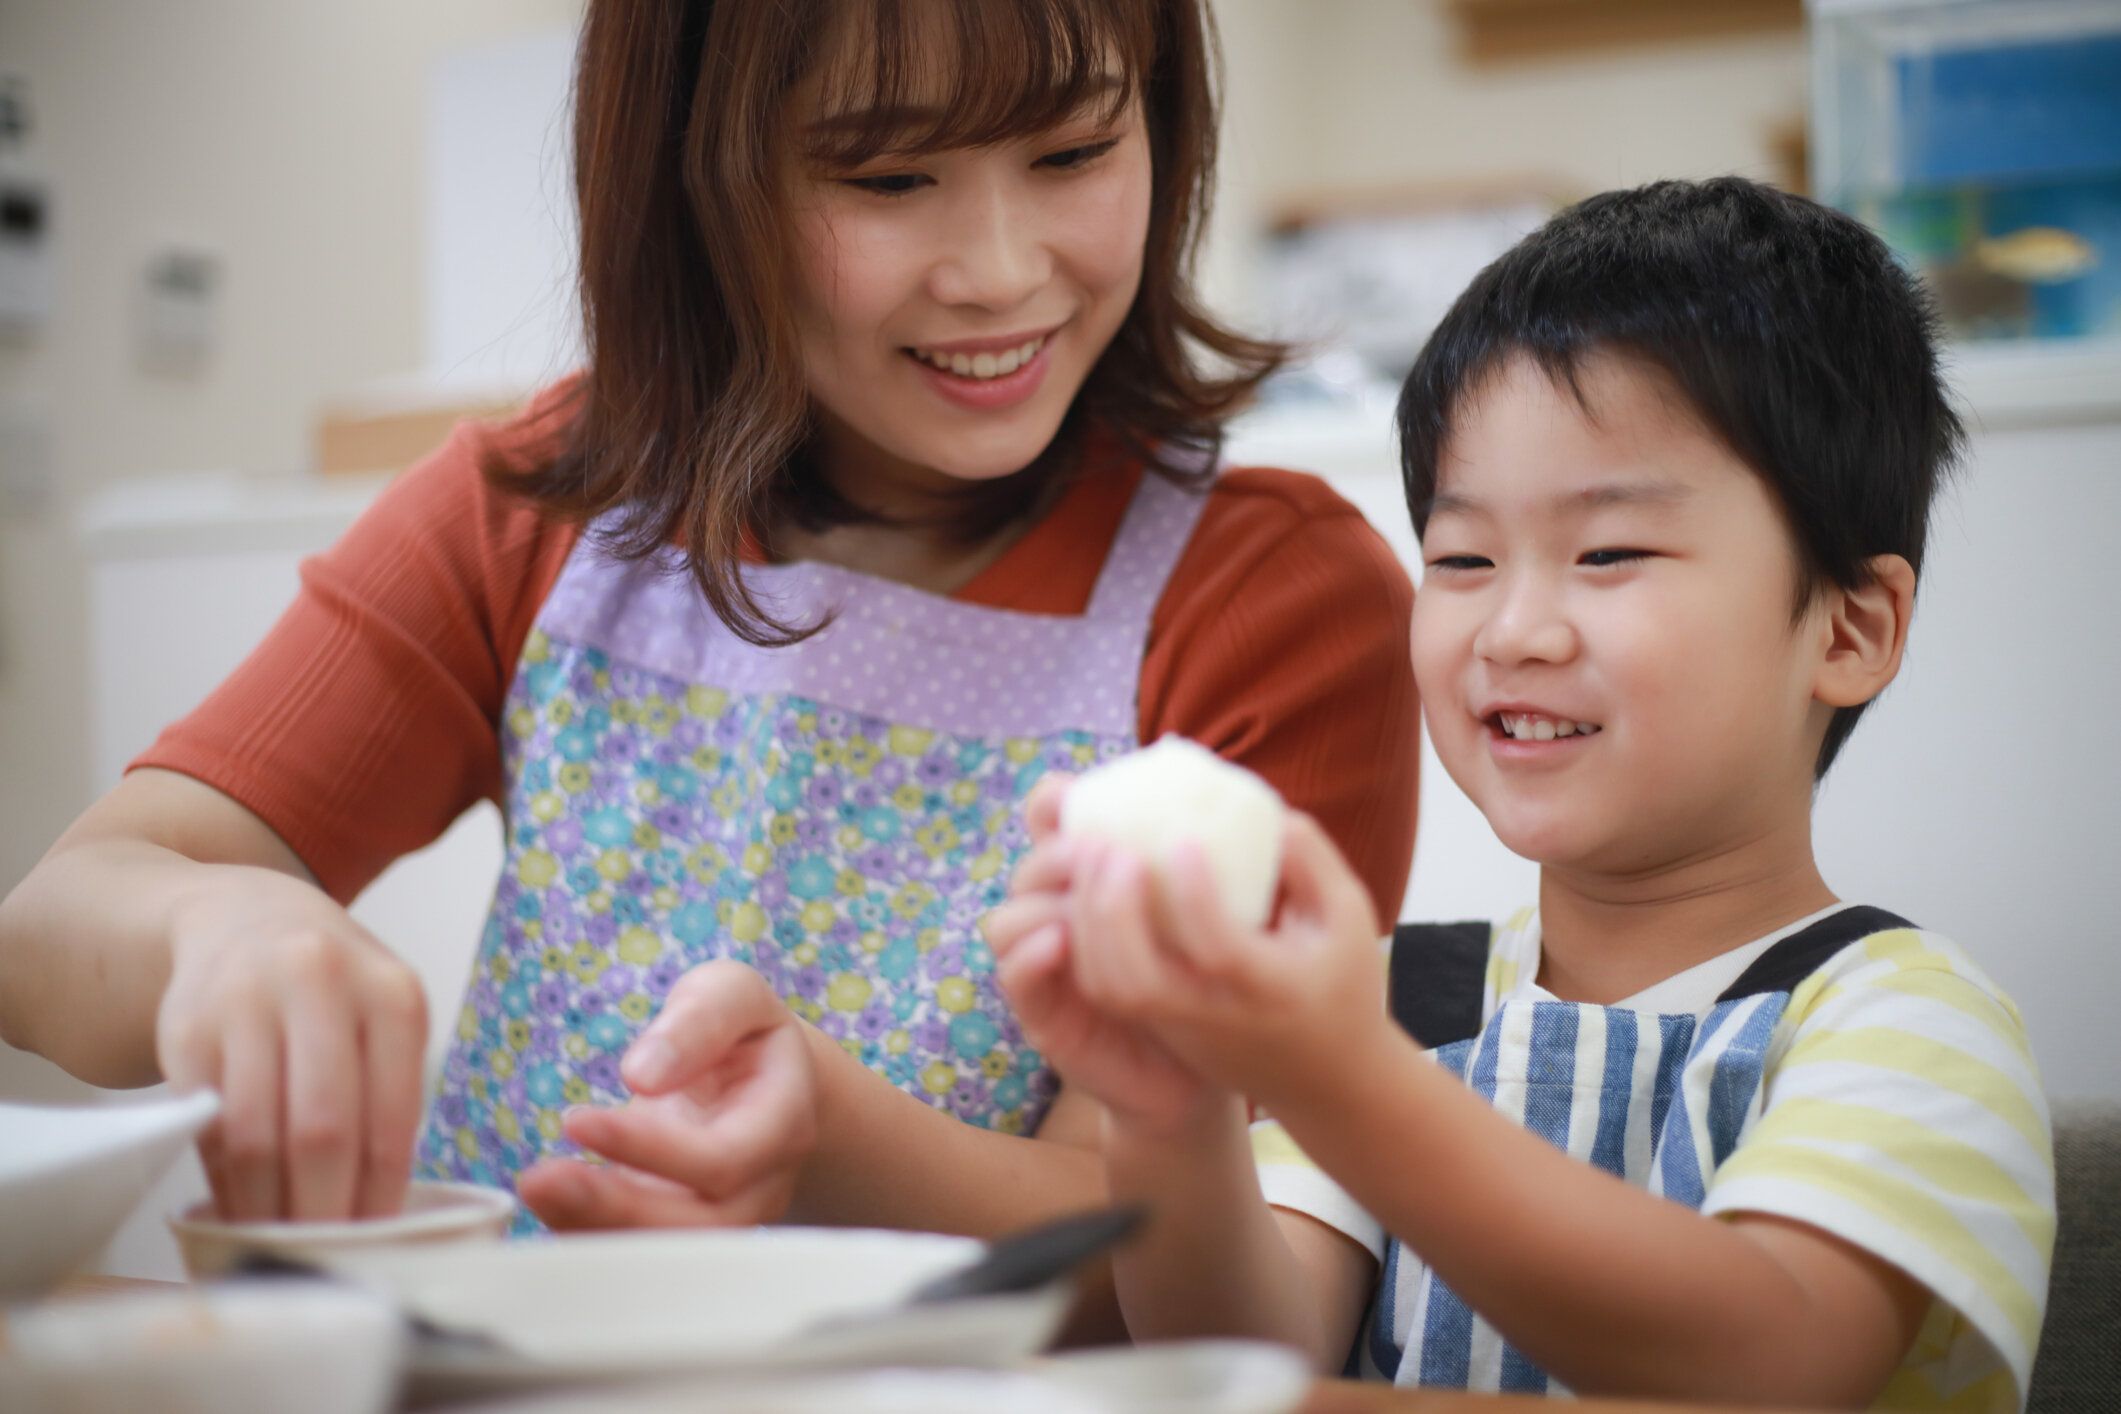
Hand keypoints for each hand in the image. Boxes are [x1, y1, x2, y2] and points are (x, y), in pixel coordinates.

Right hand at [156, 867, 428, 1220]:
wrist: (239, 918)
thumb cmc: (330, 988)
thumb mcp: (380, 1013)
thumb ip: (388, 1091)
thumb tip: (384, 1210)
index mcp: (391, 992)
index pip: (392, 1114)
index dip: (380, 1190)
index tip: (377, 1237)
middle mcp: (321, 986)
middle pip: (323, 1130)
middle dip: (324, 1209)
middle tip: (326, 1255)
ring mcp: (247, 1003)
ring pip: (257, 1135)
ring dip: (266, 1206)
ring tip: (279, 1243)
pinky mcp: (186, 1030)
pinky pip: (207, 1127)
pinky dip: (223, 1181)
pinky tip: (238, 1208)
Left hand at [517, 960, 818, 1228]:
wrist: (767, 1082)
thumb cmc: (745, 1034)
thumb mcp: (732, 994)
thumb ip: (698, 1020)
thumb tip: (642, 1075)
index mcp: (783, 1124)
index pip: (723, 1159)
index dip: (652, 1150)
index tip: (579, 1120)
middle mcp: (761, 1186)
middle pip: (697, 1226)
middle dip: (615, 1210)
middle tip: (539, 1180)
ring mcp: (724, 1216)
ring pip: (666, 1251)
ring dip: (593, 1230)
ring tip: (535, 1190)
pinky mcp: (680, 1227)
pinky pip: (638, 1248)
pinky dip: (587, 1234)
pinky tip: (547, 1202)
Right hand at [985, 777, 1210, 1136]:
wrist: (1213, 1066)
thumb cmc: (1217, 978)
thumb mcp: (1218, 914)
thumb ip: (1216, 865)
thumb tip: (1265, 810)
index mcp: (1097, 880)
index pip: (1052, 827)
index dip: (1054, 802)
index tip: (1080, 792)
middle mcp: (1064, 915)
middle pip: (1030, 866)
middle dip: (1058, 850)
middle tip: (1099, 847)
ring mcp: (1048, 966)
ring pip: (1011, 918)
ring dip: (1043, 898)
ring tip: (1086, 886)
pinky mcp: (1045, 1016)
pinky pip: (1018, 980)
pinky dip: (1030, 957)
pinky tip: (1062, 941)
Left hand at [1066, 812, 1387, 1111]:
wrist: (1328, 1079)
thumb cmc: (1341, 984)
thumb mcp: (1348, 919)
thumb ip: (1311, 862)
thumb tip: (1266, 813)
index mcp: (1272, 991)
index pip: (1220, 951)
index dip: (1195, 897)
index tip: (1183, 842)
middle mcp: (1217, 1019)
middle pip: (1140, 980)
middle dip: (1114, 909)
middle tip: (1113, 846)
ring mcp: (1182, 1032)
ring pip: (1112, 988)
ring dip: (1090, 922)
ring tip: (1093, 857)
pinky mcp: (1161, 1032)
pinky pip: (1106, 989)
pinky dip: (1088, 939)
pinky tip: (1094, 887)